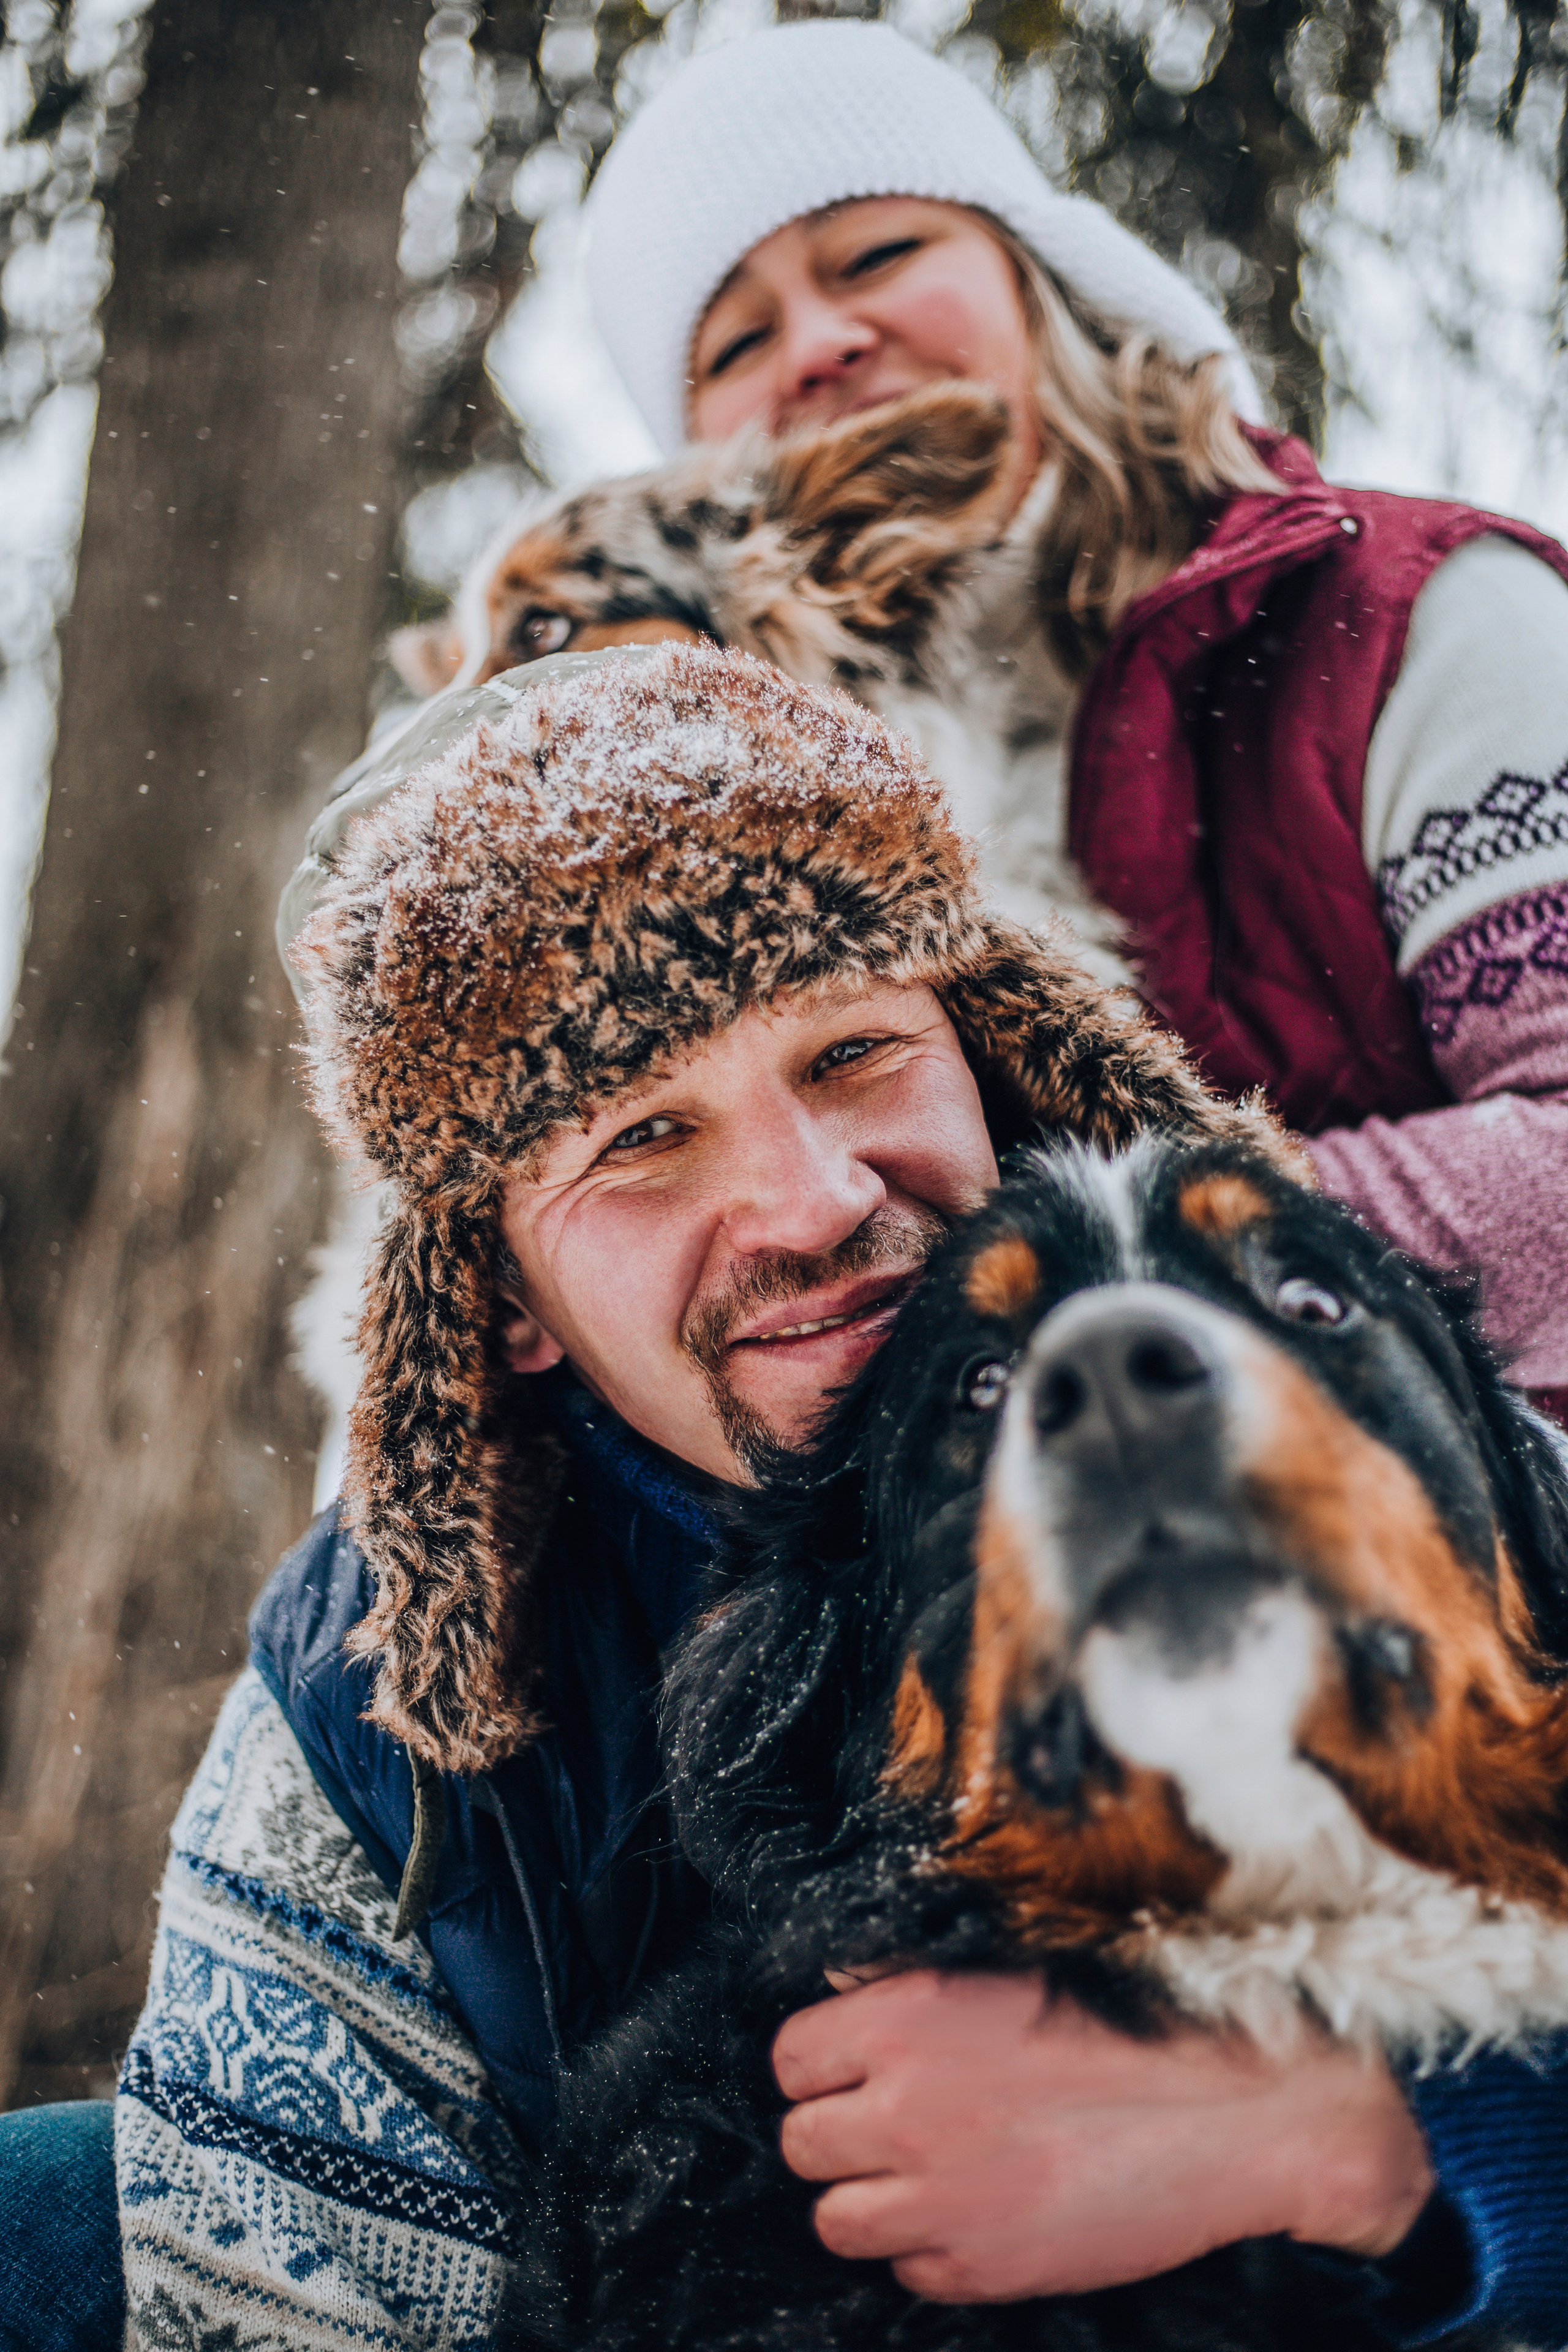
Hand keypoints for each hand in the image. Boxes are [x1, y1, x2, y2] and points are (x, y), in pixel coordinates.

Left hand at [772, 1970, 1433, 2302]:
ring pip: (837, 2220)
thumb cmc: (1130, 2027)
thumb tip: (849, 2007)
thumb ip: (915, 2000)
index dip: (820, 2068)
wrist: (1232, 2109)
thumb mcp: (1008, 1977)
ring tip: (928, 2178)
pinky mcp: (981, 2269)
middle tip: (892, 2129)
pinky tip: (983, 2214)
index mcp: (905, 2020)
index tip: (853, 2072)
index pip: (790, 2058)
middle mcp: (904, 2109)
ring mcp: (939, 2198)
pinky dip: (931, 2252)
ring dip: (869, 2201)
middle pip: (802, 2142)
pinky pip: (908, 2273)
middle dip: (837, 2136)